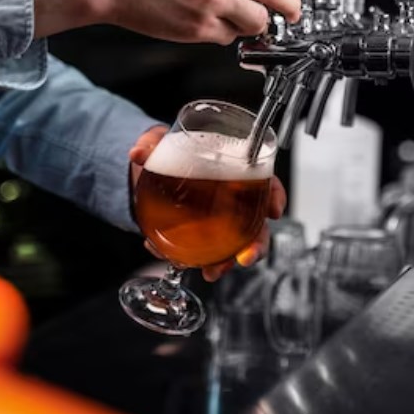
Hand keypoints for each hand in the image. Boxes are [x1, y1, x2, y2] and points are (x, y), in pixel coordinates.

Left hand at [129, 126, 287, 281]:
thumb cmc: (167, 150)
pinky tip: (176, 260)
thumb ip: (152, 143)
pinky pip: (205, 251)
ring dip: (227, 261)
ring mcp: (218, 218)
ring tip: (212, 272)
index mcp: (233, 166)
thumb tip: (138, 152)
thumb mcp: (160, 142)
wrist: (148, 171)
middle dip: (256, 244)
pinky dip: (193, 260)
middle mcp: (232, 197)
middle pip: (256, 222)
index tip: (274, 210)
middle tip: (246, 257)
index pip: (265, 179)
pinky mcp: (199, 233)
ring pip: (235, 244)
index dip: (274, 195)